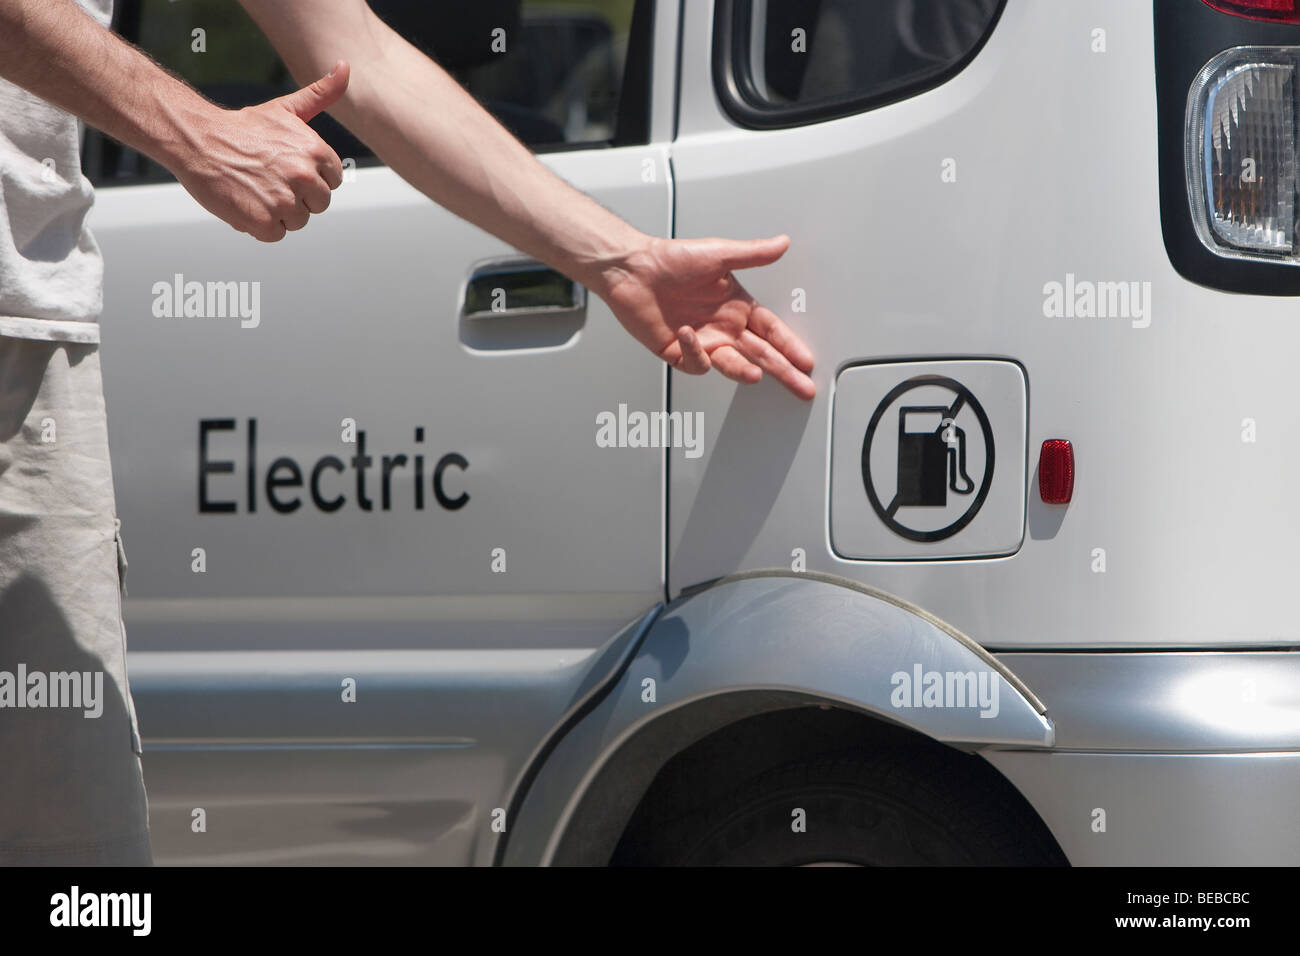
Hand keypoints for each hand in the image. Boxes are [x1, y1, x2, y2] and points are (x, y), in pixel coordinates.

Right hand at [170, 60, 349, 241]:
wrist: (198, 139)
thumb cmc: (243, 128)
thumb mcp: (287, 108)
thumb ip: (321, 94)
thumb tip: (346, 68)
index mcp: (315, 151)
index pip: (332, 181)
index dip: (310, 177)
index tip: (287, 167)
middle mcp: (304, 176)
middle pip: (319, 204)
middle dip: (298, 196)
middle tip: (269, 179)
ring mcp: (284, 201)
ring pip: (298, 221)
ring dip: (278, 212)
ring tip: (256, 189)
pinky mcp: (263, 222)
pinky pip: (275, 235)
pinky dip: (259, 225)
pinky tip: (246, 202)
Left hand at [596, 234, 815, 399]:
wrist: (632, 270)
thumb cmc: (670, 259)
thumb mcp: (718, 253)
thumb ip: (753, 254)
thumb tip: (781, 243)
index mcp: (737, 306)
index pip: (772, 331)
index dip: (790, 346)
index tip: (806, 361)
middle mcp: (723, 326)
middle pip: (761, 354)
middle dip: (784, 371)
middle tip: (802, 387)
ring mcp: (702, 341)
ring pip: (731, 364)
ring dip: (744, 370)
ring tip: (756, 375)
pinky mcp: (677, 351)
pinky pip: (695, 362)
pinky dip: (695, 352)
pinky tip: (689, 335)